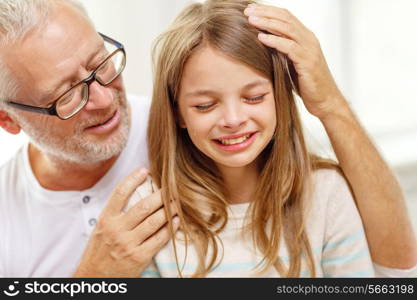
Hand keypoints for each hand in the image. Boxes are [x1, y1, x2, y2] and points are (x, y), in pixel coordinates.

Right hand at [73, 168, 178, 276]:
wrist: (95, 278)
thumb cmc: (99, 253)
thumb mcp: (100, 230)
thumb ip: (115, 214)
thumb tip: (134, 194)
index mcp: (105, 220)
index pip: (120, 193)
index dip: (133, 179)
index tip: (144, 170)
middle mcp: (117, 230)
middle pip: (143, 206)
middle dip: (160, 195)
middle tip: (171, 187)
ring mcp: (128, 244)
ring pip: (154, 221)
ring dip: (169, 210)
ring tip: (178, 202)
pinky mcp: (139, 257)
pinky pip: (159, 239)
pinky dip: (170, 228)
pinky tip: (177, 221)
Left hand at [244, 3, 347, 119]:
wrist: (324, 101)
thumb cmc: (307, 84)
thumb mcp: (292, 64)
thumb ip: (282, 51)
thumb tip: (263, 44)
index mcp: (305, 38)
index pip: (286, 17)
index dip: (268, 11)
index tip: (251, 9)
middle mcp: (309, 40)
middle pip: (285, 18)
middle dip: (265, 13)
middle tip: (247, 10)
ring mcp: (309, 50)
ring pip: (287, 29)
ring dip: (267, 23)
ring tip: (251, 20)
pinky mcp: (307, 63)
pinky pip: (289, 47)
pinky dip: (274, 41)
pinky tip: (261, 38)